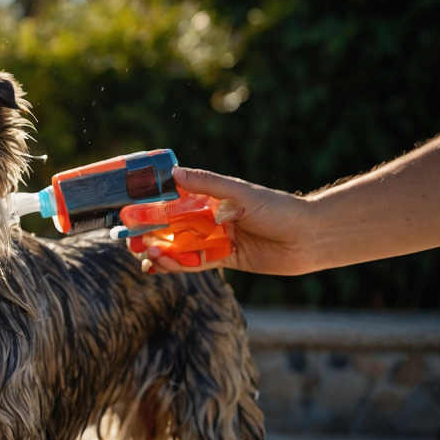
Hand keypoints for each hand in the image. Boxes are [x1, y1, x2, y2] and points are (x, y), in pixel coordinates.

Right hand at [139, 167, 319, 274]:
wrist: (310, 239)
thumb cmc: (279, 209)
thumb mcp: (241, 194)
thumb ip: (208, 185)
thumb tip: (175, 173)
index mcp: (211, 199)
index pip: (174, 201)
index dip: (151, 206)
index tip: (129, 210)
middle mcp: (210, 219)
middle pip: (171, 227)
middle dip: (149, 233)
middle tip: (128, 240)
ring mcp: (216, 240)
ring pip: (180, 247)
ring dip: (160, 252)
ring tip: (145, 255)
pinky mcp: (224, 260)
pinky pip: (195, 264)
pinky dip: (178, 265)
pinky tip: (162, 266)